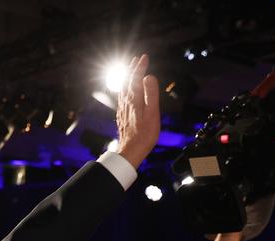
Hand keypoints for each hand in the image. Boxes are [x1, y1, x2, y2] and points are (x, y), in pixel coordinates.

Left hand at [115, 54, 160, 168]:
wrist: (130, 150)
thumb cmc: (144, 134)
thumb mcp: (152, 113)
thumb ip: (150, 94)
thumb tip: (148, 77)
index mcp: (134, 99)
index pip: (136, 78)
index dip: (140, 67)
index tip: (144, 57)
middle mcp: (126, 102)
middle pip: (127, 81)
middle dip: (132, 69)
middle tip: (137, 59)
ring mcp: (123, 108)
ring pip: (123, 88)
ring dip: (127, 77)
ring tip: (131, 70)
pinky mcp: (122, 114)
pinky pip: (122, 95)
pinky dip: (125, 87)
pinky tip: (125, 90)